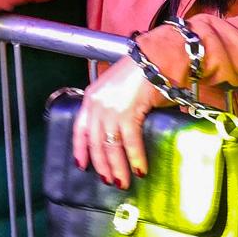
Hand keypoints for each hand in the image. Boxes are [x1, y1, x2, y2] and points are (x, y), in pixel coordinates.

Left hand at [71, 57, 168, 188]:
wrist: (158, 55)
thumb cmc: (142, 70)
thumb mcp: (117, 88)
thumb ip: (113, 107)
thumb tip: (120, 131)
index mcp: (91, 97)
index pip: (79, 129)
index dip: (80, 150)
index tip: (82, 166)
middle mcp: (97, 105)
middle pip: (95, 143)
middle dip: (102, 166)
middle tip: (108, 181)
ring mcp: (111, 109)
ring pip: (110, 147)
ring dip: (117, 168)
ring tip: (122, 182)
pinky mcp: (128, 112)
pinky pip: (129, 142)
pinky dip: (135, 158)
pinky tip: (139, 169)